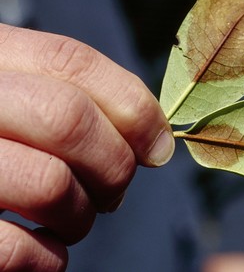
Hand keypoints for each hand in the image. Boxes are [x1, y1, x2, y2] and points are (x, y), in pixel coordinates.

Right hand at [0, 23, 174, 270]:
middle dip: (113, 164)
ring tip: (74, 220)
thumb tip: (152, 137)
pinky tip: (44, 253)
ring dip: (83, 214)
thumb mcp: (8, 96)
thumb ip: (62, 98)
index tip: (158, 146)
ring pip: (49, 183)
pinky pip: (13, 247)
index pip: (70, 61)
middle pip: (67, 118)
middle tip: (114, 191)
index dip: (133, 106)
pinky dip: (48, 260)